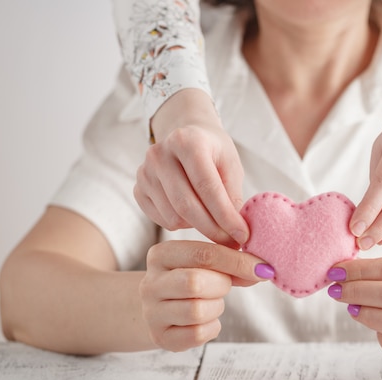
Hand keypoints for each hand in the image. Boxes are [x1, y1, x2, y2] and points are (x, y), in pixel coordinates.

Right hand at [134, 89, 248, 247]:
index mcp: (187, 142)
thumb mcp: (231, 165)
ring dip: (197, 226)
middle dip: (212, 229)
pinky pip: (161, 220)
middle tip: (231, 242)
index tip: (242, 235)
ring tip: (212, 218)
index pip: (208, 187)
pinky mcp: (138, 188)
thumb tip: (236, 231)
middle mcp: (159, 154)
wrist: (186, 135)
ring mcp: (144, 172)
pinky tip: (193, 213)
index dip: (226, 216)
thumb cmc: (213, 151)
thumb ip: (233, 195)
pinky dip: (181, 224)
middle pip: (186, 206)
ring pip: (173, 217)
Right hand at [140, 240, 271, 350]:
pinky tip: (205, 320)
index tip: (262, 268)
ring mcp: (152, 313)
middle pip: (195, 282)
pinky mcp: (160, 337)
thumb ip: (231, 262)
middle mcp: (150, 283)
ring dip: (215, 307)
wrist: (160, 308)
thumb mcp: (204, 264)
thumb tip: (262, 270)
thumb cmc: (189, 278)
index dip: (237, 262)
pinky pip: (198, 334)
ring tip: (211, 302)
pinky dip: (211, 327)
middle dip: (221, 285)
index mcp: (161, 255)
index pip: (203, 254)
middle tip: (223, 286)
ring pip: (196, 311)